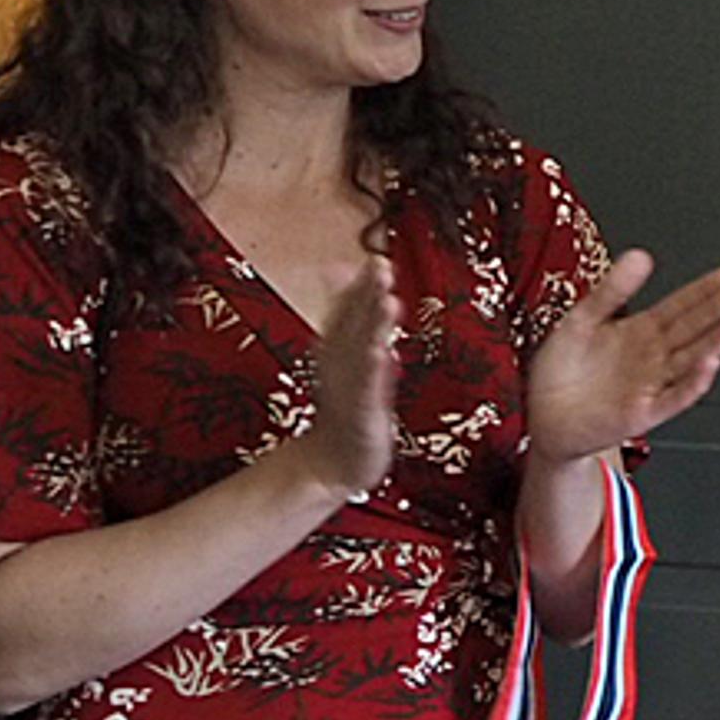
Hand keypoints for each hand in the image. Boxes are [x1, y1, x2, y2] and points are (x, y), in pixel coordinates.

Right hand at [289, 256, 400, 500]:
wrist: (333, 461)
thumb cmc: (346, 406)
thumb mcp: (349, 359)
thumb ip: (353, 320)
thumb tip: (342, 278)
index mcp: (338, 348)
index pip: (348, 310)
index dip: (360, 284)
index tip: (374, 257)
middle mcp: (341, 362)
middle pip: (355, 322)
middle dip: (368, 293)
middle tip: (380, 263)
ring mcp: (351, 385)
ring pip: (363, 348)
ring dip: (374, 323)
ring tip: (386, 297)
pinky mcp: (362, 409)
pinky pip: (367, 385)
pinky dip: (372, 367)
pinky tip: (378, 350)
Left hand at [526, 252, 719, 464]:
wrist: (543, 418)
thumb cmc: (562, 372)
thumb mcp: (581, 318)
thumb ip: (612, 290)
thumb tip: (640, 256)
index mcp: (642, 331)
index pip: (682, 305)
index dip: (707, 289)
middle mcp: (654, 356)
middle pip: (694, 328)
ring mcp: (653, 383)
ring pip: (692, 359)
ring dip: (717, 342)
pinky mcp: (645, 412)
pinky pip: (674, 397)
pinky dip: (692, 383)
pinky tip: (708, 364)